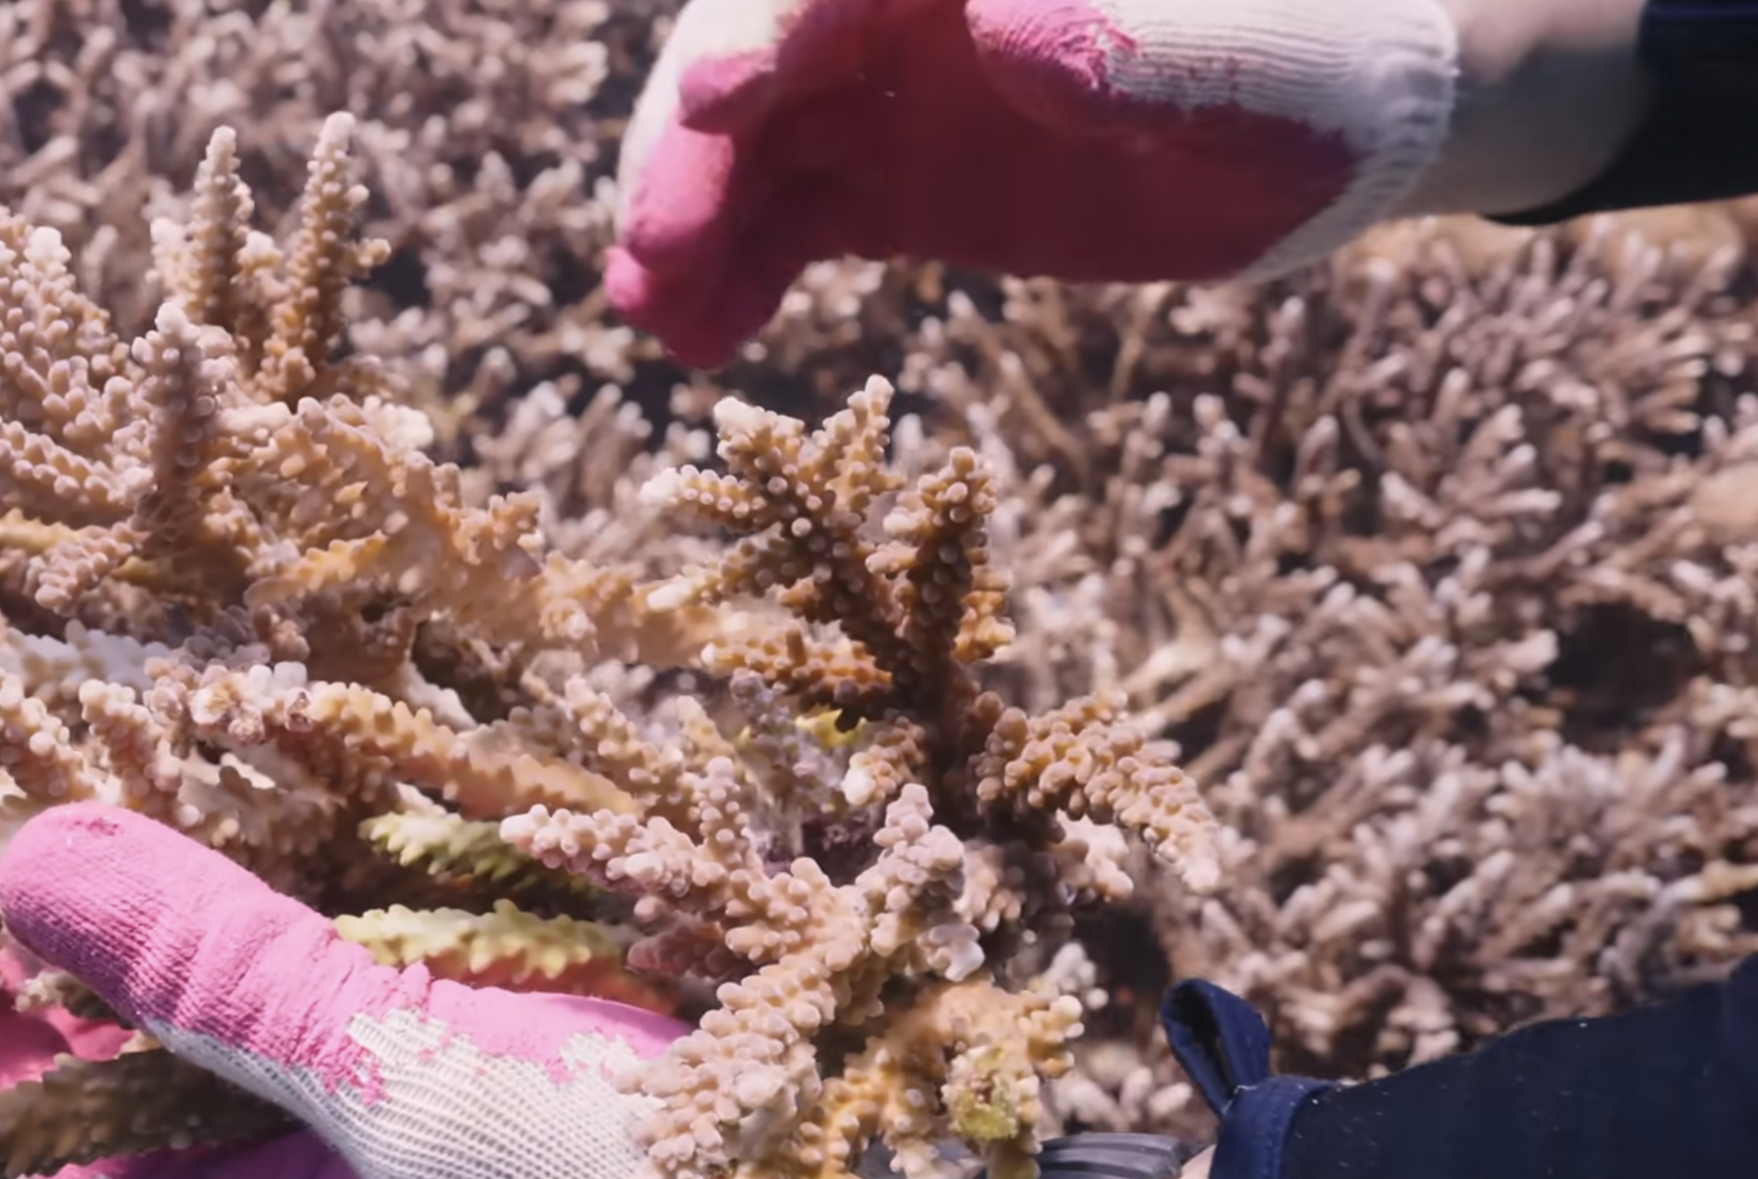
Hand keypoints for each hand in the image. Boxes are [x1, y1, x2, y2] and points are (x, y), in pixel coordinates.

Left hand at [0, 805, 870, 1178]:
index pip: (45, 1134)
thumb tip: (29, 864)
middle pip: (168, 1060)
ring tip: (238, 747)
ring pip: (296, 1016)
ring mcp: (429, 1168)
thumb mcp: (412, 1091)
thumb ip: (228, 976)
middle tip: (114, 750)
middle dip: (136, 920)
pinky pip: (416, 1003)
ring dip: (269, 895)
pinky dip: (390, 911)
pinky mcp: (527, 1113)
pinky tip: (396, 818)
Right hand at [607, 0, 1649, 365]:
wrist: (1332, 144)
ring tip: (651, 317)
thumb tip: (1008, 28)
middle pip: (758, 46)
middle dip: (692, 143)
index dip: (763, 20)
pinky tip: (694, 339)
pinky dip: (732, 274)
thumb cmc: (1320, 72)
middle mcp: (906, 2)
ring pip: (747, 139)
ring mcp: (884, 87)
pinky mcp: (886, 180)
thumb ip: (1147, 47)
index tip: (717, 100)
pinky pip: (783, 219)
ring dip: (684, 219)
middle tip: (655, 252)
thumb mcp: (1260, 70)